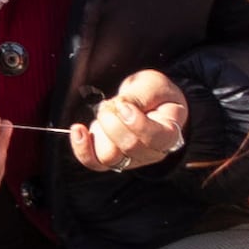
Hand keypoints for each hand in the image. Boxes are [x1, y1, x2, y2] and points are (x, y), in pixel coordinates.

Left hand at [76, 67, 191, 173]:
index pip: (155, 139)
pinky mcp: (110, 158)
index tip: (124, 105)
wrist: (147, 101)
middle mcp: (151, 152)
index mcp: (169, 134)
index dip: (137, 123)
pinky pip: (93, 162)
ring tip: (104, 112)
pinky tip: (79, 129)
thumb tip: (120, 107)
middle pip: (129, 147)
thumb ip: (140, 96)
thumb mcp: (154, 86)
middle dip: (113, 121)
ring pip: (110, 157)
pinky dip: (82, 147)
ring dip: (100, 130)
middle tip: (112, 103)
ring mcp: (130, 158)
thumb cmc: (155, 94)